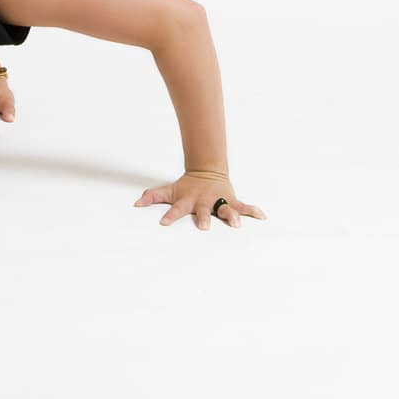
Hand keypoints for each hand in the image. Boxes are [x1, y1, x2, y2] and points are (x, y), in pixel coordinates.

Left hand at [134, 173, 266, 230]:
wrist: (206, 170)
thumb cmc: (187, 186)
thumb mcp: (170, 190)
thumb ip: (153, 197)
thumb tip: (136, 204)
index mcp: (188, 200)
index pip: (177, 209)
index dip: (170, 215)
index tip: (163, 222)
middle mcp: (204, 201)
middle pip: (203, 210)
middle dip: (204, 218)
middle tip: (204, 227)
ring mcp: (219, 200)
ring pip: (226, 208)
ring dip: (231, 215)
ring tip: (236, 224)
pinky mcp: (231, 199)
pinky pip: (243, 206)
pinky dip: (253, 210)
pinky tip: (262, 216)